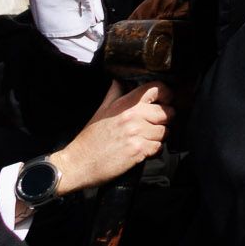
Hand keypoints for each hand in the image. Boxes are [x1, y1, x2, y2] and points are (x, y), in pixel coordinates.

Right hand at [51, 82, 170, 192]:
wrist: (77, 163)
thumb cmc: (89, 140)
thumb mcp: (100, 111)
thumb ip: (114, 94)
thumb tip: (120, 82)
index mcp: (124, 104)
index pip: (157, 89)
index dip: (166, 94)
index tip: (166, 101)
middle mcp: (132, 116)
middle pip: (166, 112)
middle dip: (164, 120)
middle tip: (154, 126)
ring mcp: (136, 133)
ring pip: (165, 131)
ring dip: (158, 137)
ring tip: (145, 140)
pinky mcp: (138, 150)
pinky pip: (159, 147)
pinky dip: (154, 150)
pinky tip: (143, 150)